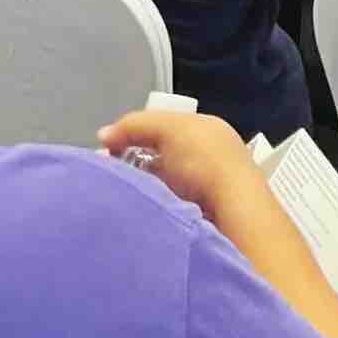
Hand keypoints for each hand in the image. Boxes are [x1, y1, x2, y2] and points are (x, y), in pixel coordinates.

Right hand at [95, 105, 271, 223]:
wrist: (234, 210)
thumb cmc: (204, 162)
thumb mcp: (169, 129)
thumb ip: (135, 125)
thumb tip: (104, 135)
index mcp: (205, 129)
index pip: (161, 127)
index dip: (134, 134)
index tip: (109, 149)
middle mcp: (207, 154)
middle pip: (159, 155)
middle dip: (134, 162)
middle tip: (109, 174)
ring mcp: (206, 185)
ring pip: (161, 182)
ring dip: (142, 187)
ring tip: (118, 193)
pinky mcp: (200, 212)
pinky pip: (167, 204)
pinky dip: (153, 205)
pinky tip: (138, 209)